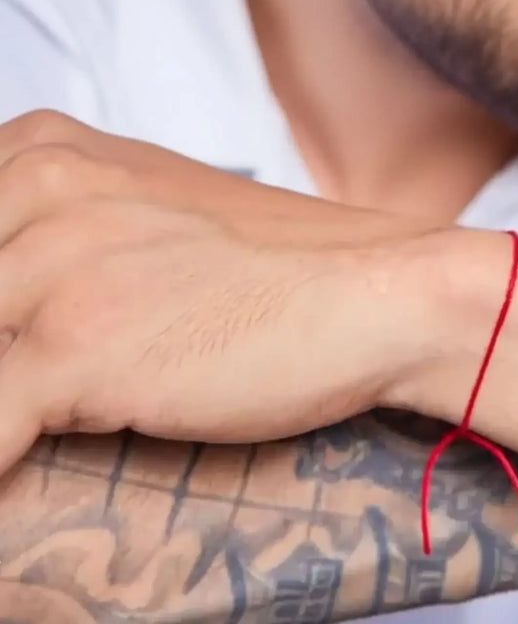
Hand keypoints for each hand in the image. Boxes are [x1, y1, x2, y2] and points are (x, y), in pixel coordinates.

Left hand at [0, 111, 443, 472]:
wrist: (371, 293)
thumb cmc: (274, 267)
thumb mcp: (146, 212)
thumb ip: (59, 226)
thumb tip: (12, 301)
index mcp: (47, 150)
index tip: (23, 331)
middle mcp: (41, 189)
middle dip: (2, 348)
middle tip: (47, 376)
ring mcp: (57, 266)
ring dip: (6, 402)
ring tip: (59, 419)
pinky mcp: (78, 347)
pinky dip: (1, 472)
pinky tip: (32, 477)